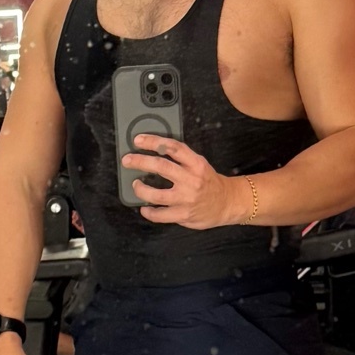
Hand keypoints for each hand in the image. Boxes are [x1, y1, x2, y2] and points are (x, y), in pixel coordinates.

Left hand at [121, 134, 245, 228]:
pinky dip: (149, 212)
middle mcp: (191, 180)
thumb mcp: (200, 164)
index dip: (154, 142)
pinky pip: (161, 215)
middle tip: (127, 160)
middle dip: (140, 162)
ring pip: (157, 194)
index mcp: (196, 164)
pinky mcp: (184, 215)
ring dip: (141, 189)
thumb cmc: (209, 182)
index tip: (138, 140)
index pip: (173, 148)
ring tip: (136, 184)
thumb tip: (154, 151)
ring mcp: (187, 199)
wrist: (227, 203)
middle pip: (161, 167)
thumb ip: (181, 159)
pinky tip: (144, 208)